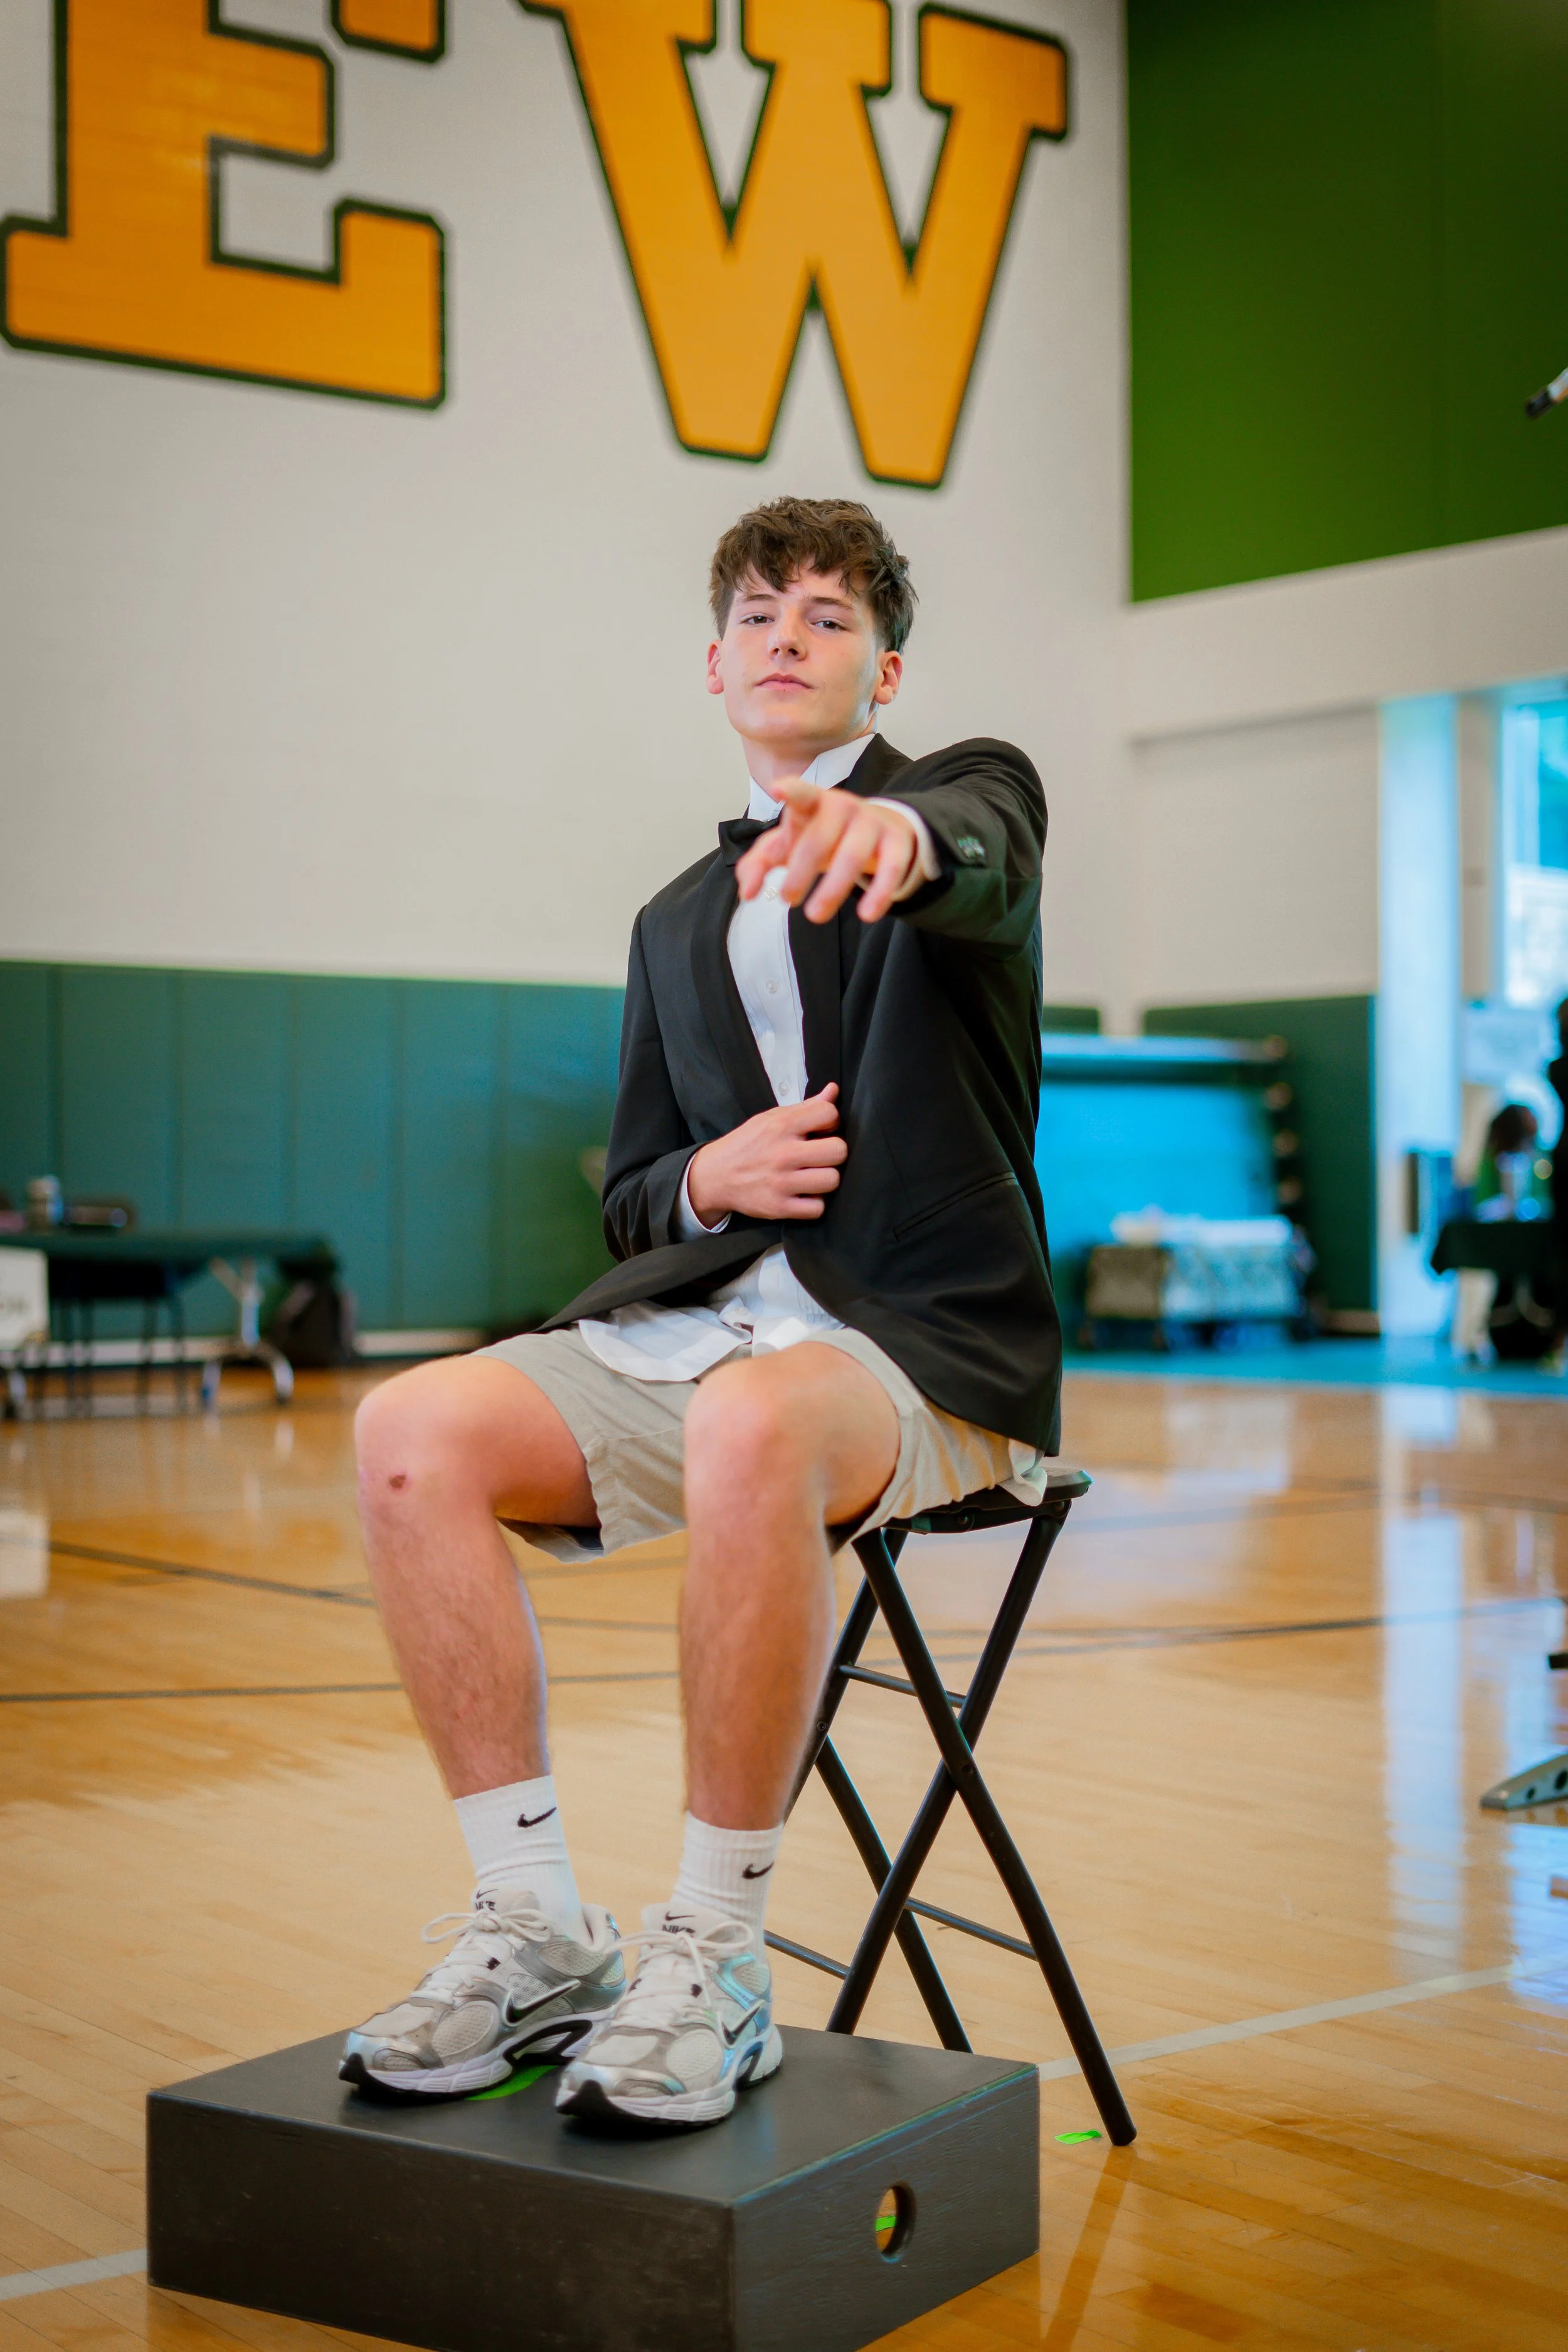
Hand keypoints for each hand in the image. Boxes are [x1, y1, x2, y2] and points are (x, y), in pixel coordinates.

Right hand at [687, 1084, 846, 1223]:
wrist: (714, 1175)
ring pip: (832, 1180)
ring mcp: (781, 1182)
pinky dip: (813, 1203)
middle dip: (833, 1152)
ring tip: (812, 1175)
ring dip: (825, 1178)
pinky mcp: (778, 1207)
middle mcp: (782, 1153)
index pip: (829, 1114)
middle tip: (820, 1156)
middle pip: (838, 1150)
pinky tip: (803, 1194)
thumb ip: (805, 1107)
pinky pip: (817, 1208)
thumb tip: (833, 1090)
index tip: (821, 1130)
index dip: (831, 1121)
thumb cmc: (747, 1145)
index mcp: (781, 1125)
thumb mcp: (770, 1119)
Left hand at [735, 780, 916, 924]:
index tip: (778, 790)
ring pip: (852, 856)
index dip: (791, 790)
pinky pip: (891, 868)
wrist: (879, 828)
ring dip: (832, 889)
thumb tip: (747, 893)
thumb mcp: (788, 845)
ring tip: (815, 915)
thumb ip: (759, 863)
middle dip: (801, 871)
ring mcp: (872, 823)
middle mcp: (843, 807)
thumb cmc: (823, 836)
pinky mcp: (897, 842)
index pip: (802, 793)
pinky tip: (867, 915)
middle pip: (820, 839)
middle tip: (787, 899)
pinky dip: (880, 893)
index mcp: (813, 803)